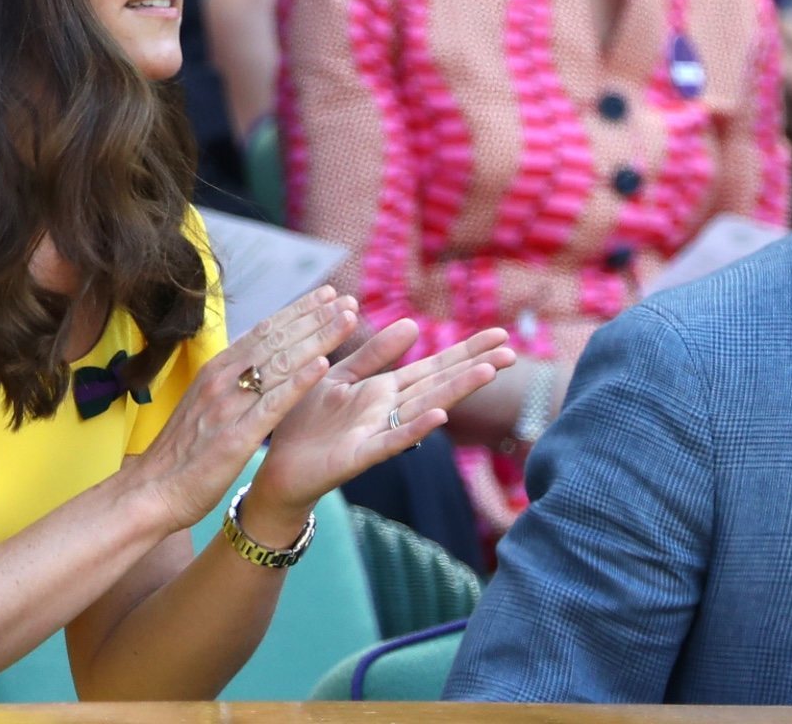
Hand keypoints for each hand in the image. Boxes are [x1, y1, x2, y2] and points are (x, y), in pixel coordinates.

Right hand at [119, 287, 358, 530]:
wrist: (151, 490)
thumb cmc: (180, 451)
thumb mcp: (203, 402)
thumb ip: (228, 379)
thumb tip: (253, 358)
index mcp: (216, 369)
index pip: (264, 331)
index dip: (298, 311)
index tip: (327, 295)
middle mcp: (223, 379)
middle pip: (277, 339)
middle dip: (316, 317)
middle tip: (348, 300)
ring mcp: (229, 406)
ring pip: (280, 364)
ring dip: (317, 339)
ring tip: (347, 320)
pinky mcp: (236, 437)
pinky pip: (272, 405)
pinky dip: (298, 384)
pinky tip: (322, 367)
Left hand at [250, 322, 514, 519]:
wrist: (278, 468)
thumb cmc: (307, 423)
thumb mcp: (341, 377)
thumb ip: (374, 354)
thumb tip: (413, 323)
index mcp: (384, 390)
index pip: (433, 367)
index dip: (466, 351)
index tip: (500, 334)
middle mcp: (389, 411)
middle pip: (438, 384)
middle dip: (474, 367)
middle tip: (513, 352)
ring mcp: (377, 433)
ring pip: (423, 408)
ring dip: (456, 390)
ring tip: (488, 371)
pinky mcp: (357, 456)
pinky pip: (390, 441)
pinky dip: (415, 429)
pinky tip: (438, 416)